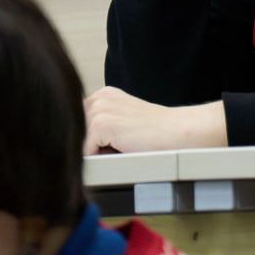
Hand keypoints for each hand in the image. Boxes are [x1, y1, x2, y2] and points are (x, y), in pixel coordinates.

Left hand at [83, 87, 226, 153]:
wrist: (177, 132)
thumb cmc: (157, 133)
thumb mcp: (125, 123)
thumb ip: (103, 127)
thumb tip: (79, 146)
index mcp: (104, 95)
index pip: (79, 123)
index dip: (90, 140)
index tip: (111, 145)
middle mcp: (99, 98)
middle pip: (76, 134)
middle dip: (90, 146)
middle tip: (119, 147)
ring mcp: (100, 109)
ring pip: (81, 144)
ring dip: (97, 153)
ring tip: (122, 147)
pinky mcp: (101, 124)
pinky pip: (87, 153)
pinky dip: (102, 159)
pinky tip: (122, 150)